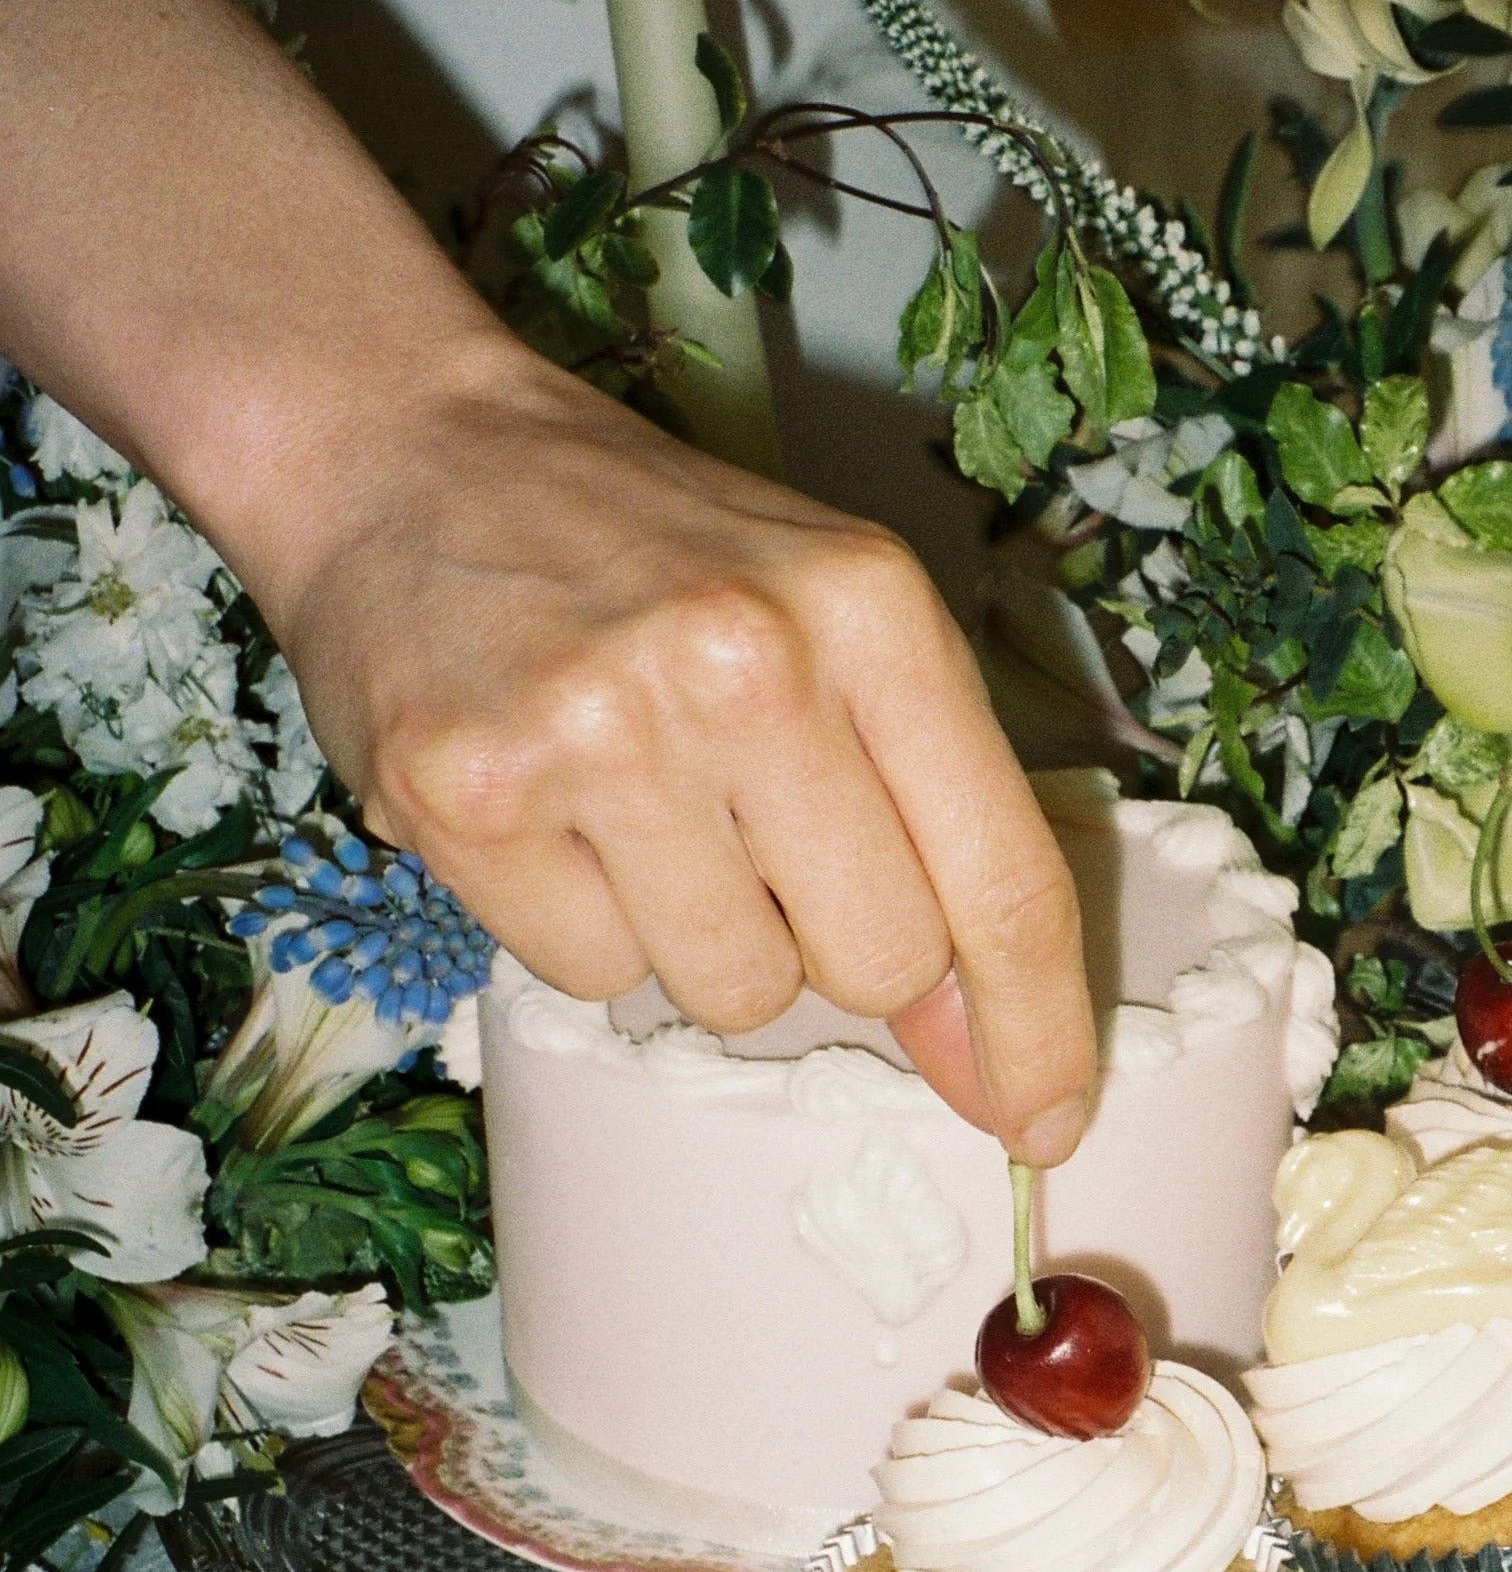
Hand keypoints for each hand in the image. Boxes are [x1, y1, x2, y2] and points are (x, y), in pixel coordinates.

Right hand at [276, 341, 1096, 1167]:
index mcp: (870, 608)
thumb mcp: (829, 621)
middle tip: (755, 836)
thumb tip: (994, 1057)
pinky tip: (549, 809)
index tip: (1046, 1120)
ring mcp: (601, 729)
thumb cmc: (646, 552)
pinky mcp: (470, 795)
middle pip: (878, 961)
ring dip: (700, 936)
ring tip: (640, 806)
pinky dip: (578, 923)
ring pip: (734, 991)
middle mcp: (747, 661)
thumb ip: (929, 814)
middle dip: (832, 941)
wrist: (406, 451)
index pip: (1003, 877)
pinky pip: (591, 976)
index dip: (1038, 1027)